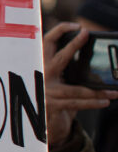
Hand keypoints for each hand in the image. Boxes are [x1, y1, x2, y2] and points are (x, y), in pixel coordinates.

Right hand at [43, 22, 117, 146]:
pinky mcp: (51, 105)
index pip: (48, 42)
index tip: (78, 27)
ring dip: (98, 92)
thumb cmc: (57, 96)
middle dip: (72, 45)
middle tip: (87, 34)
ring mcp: (45, 91)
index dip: (60, 32)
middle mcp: (40, 75)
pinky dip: (93, 103)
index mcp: (43, 64)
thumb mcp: (61, 79)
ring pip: (76, 89)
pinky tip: (105, 101)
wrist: (45, 123)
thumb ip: (70, 68)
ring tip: (114, 92)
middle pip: (58, 58)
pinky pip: (76, 103)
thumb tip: (95, 62)